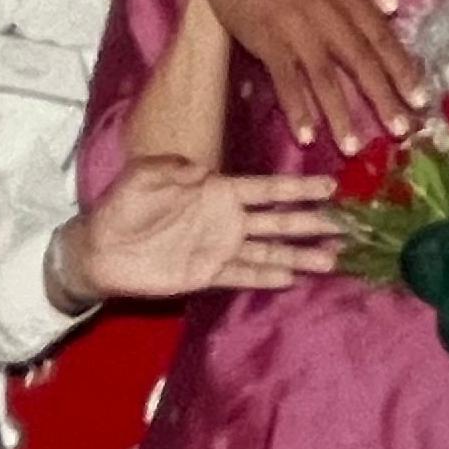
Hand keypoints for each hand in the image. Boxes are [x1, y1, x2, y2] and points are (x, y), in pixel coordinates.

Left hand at [61, 158, 343, 301]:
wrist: (100, 247)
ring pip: (270, 252)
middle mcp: (227, 219)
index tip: (331, 187)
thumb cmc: (122, 205)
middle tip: (347, 227)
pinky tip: (293, 279)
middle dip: (312, 223)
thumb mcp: (144, 175)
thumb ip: (172, 168)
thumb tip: (202, 170)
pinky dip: (267, 278)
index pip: (267, 190)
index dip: (299, 190)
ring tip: (333, 260)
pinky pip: (244, 275)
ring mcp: (220, 248)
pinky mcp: (208, 274)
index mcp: (218, 190)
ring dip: (301, 256)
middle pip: (279, 222)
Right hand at [168, 0, 422, 152]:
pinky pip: (286, 82)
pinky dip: (297, 110)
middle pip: (362, 62)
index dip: (402, 69)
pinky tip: (307, 135)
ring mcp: (297, 29)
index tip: (420, 97)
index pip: (381, 37)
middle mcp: (328, 13)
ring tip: (353, 147)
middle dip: (384, 98)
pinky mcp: (267, 40)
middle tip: (402, 131)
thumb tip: (389, 9)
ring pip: (326, 79)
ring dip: (341, 116)